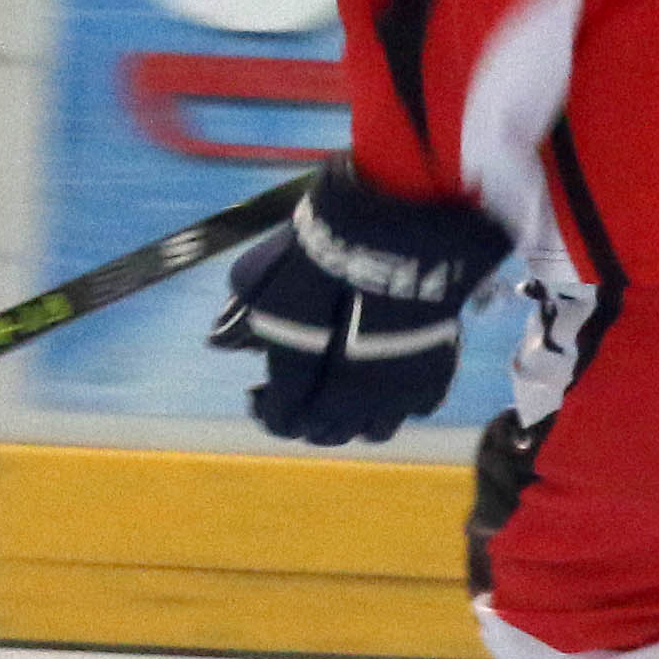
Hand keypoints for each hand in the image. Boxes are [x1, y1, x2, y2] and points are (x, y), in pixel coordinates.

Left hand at [207, 165, 511, 444]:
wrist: (399, 227)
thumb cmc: (326, 245)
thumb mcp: (268, 275)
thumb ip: (245, 314)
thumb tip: (220, 341)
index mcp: (300, 368)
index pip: (283, 419)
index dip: (270, 415)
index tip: (261, 400)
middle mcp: (348, 391)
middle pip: (327, 432)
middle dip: (309, 424)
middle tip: (301, 405)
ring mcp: (397, 387)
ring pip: (375, 431)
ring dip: (354, 422)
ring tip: (346, 398)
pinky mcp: (438, 371)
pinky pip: (415, 407)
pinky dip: (399, 403)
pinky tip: (389, 382)